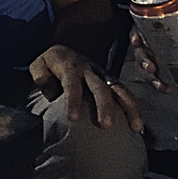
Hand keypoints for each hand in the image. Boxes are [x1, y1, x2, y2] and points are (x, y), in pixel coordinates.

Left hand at [28, 44, 142, 132]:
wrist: (64, 51)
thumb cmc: (49, 64)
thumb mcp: (38, 64)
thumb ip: (40, 75)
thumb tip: (47, 89)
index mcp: (69, 67)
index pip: (72, 84)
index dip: (73, 100)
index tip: (73, 118)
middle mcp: (89, 70)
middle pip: (100, 88)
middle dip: (104, 106)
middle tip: (106, 125)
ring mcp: (103, 75)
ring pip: (119, 89)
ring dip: (129, 107)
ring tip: (135, 127)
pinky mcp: (111, 81)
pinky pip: (125, 93)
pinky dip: (134, 107)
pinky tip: (139, 125)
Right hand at [131, 26, 177, 93]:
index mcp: (170, 24)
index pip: (145, 24)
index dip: (137, 32)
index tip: (138, 40)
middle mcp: (162, 39)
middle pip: (141, 46)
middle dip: (141, 58)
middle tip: (150, 66)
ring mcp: (163, 55)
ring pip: (144, 63)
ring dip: (147, 74)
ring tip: (158, 82)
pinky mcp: (167, 70)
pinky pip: (156, 77)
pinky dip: (159, 84)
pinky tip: (166, 88)